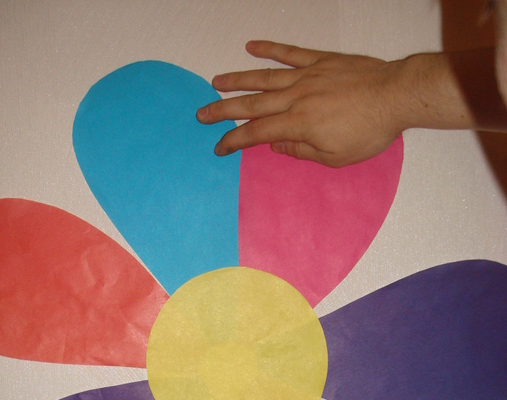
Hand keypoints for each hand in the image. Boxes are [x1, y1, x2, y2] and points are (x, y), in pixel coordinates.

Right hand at [196, 40, 407, 166]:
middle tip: (201, 113)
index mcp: (298, 124)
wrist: (395, 97)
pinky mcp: (321, 61)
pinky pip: (291, 53)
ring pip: (264, 77)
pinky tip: (252, 46)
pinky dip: (270, 49)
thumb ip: (302, 151)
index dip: (233, 141)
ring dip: (237, 80)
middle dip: (223, 110)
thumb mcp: (334, 157)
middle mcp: (296, 97)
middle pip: (252, 104)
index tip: (218, 147)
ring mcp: (307, 76)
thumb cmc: (368, 132)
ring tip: (216, 81)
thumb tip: (277, 145)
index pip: (256, 134)